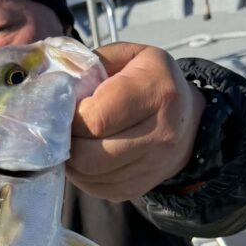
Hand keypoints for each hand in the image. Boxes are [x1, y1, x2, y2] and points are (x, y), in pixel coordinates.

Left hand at [67, 42, 205, 200]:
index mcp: (157, 92)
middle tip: (66, 129)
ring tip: (75, 140)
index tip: (68, 109)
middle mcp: (160, 133)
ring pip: (88, 175)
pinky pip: (95, 188)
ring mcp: (151, 166)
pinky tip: (88, 155)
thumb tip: (56, 89)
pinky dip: (82, 175)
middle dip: (67, 142)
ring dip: (71, 160)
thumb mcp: (129, 56)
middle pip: (88, 155)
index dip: (71, 118)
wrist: (188, 121)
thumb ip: (91, 65)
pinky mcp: (137, 188)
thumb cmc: (150, 81)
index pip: (95, 120)